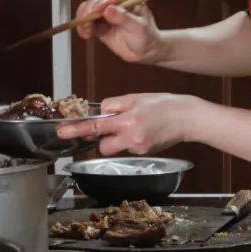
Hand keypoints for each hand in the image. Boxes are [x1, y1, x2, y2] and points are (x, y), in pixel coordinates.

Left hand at [57, 94, 200, 155]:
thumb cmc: (163, 104)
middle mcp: (131, 136)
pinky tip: (144, 131)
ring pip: (115, 147)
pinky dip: (130, 140)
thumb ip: (114, 105)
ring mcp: (138, 147)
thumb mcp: (136, 98)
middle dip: (103, 138)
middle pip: (102, 145)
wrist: (188, 118)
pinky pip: (127, 149)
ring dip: (117, 139)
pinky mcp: (144, 153)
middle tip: (114, 127)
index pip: (95, 125)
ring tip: (136, 126)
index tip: (62, 132)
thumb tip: (100, 113)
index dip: (77, 129)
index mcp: (127, 119)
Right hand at [74, 0, 166, 64]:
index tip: (95, 11)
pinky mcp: (100, 24)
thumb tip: (107, 9)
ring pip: (88, 11)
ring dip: (84, 20)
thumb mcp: (138, 27)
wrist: (144, 51)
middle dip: (89, 12)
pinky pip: (87, 23)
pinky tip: (85, 34)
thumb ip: (123, 18)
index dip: (101, 3)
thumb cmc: (146, 36)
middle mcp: (115, 3)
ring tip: (86, 32)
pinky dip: (83, 27)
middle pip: (96, 2)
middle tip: (87, 24)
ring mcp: (106, 14)